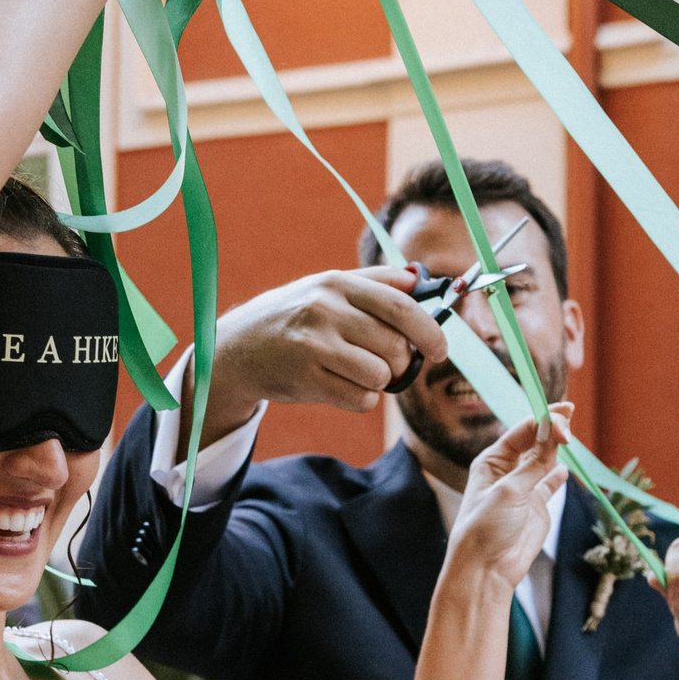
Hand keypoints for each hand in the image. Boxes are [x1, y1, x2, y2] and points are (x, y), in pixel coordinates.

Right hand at [206, 266, 447, 428]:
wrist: (237, 347)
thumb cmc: (294, 317)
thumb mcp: (327, 287)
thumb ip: (374, 283)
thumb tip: (417, 280)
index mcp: (338, 283)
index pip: (401, 307)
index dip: (429, 331)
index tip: (440, 350)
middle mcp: (325, 310)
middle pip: (395, 346)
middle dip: (402, 363)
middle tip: (389, 365)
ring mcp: (313, 345)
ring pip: (380, 375)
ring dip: (379, 382)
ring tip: (358, 373)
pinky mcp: (305, 378)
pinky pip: (360, 399)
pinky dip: (362, 399)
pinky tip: (341, 386)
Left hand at [444, 407, 571, 589]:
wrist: (486, 569)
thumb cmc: (486, 528)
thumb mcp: (509, 491)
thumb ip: (534, 463)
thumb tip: (551, 432)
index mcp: (492, 461)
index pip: (522, 431)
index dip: (542, 419)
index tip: (562, 414)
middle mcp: (508, 472)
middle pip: (534, 441)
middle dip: (551, 427)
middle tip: (569, 415)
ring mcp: (524, 489)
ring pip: (544, 459)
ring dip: (556, 446)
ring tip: (568, 433)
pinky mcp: (537, 508)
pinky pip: (550, 484)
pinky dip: (558, 475)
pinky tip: (564, 468)